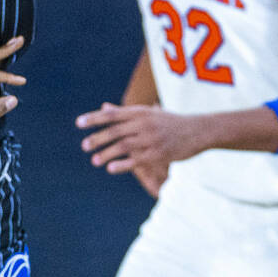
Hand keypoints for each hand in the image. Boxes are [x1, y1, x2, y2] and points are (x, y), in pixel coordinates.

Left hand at [76, 103, 205, 184]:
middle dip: (97, 138)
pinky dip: (122, 164)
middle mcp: (144, 123)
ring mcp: (151, 139)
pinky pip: (137, 160)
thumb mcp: (149, 113)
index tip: (78, 123)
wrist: (199, 130)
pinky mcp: (159, 154)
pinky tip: (110, 169)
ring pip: (123, 146)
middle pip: (115, 130)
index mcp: (140, 112)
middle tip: (84, 146)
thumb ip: (125, 113)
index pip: (112, 114)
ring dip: (106, 153)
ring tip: (94, 160)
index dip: (94, 118)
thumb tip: (103, 108)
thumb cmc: (170, 122)